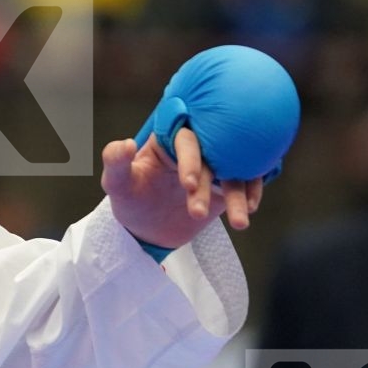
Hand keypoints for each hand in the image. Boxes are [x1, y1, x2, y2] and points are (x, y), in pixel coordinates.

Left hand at [101, 127, 266, 249]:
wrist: (148, 229)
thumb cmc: (130, 199)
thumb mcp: (117, 183)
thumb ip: (115, 162)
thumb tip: (125, 143)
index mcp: (168, 139)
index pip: (185, 140)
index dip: (190, 159)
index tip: (188, 185)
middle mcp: (195, 148)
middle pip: (213, 154)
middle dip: (210, 183)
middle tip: (198, 214)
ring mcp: (214, 166)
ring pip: (234, 171)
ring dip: (238, 195)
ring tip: (239, 223)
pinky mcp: (227, 185)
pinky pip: (246, 183)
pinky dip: (252, 194)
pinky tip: (248, 209)